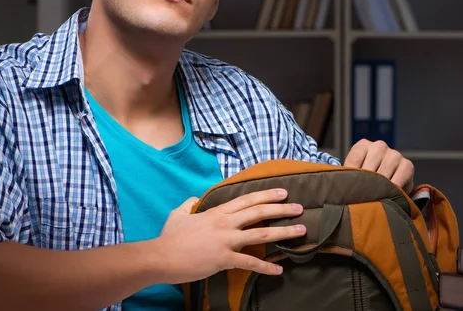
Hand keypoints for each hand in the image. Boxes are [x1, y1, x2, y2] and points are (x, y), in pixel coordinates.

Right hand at [157, 188, 305, 283]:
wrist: (161, 256)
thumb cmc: (170, 236)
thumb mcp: (179, 213)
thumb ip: (189, 204)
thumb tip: (194, 200)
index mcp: (217, 211)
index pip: (247, 200)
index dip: (266, 195)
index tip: (283, 192)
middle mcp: (225, 223)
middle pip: (259, 212)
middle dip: (282, 209)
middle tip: (299, 208)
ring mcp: (226, 240)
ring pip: (261, 234)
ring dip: (283, 232)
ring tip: (301, 231)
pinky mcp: (224, 259)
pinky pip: (250, 263)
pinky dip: (266, 267)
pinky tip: (279, 270)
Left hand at [344, 139, 414, 193]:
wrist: (388, 185)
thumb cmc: (367, 179)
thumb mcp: (355, 174)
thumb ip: (349, 174)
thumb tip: (341, 182)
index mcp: (363, 145)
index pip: (354, 160)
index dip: (352, 177)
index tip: (350, 188)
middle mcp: (379, 146)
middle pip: (369, 169)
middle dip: (365, 185)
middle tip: (363, 197)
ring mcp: (394, 154)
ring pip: (383, 175)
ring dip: (379, 188)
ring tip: (375, 197)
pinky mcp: (407, 165)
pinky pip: (398, 179)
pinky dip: (392, 189)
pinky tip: (388, 194)